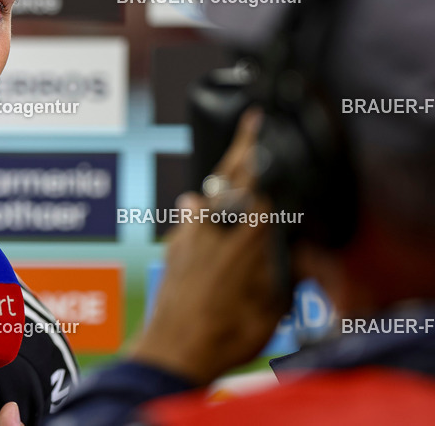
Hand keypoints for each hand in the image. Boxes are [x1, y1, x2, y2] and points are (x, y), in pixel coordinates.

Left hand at [130, 108, 288, 385]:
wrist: (174, 349)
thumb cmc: (227, 336)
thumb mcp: (273, 310)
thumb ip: (285, 275)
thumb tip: (298, 255)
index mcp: (247, 240)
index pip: (260, 187)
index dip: (264, 159)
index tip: (267, 132)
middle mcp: (215, 229)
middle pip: (232, 178)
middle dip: (243, 147)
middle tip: (251, 122)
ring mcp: (189, 234)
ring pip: (208, 193)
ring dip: (221, 175)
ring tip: (235, 156)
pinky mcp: (173, 246)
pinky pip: (189, 216)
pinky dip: (198, 206)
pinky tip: (197, 200)